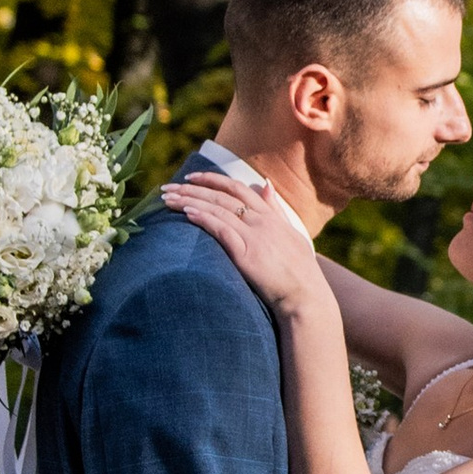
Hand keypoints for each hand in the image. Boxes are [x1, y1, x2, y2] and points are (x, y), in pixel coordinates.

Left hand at [161, 171, 327, 316]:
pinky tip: (187, 213)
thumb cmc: (300, 270)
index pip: (237, 188)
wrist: (305, 296)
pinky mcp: (247, 253)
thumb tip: (266, 184)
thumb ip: (276, 209)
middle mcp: (261, 221)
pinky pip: (221, 229)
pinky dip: (203, 218)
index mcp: (270, 216)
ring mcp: (254, 236)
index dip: (212, 179)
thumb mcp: (292, 233)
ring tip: (167, 199)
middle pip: (221, 196)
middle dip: (191, 189)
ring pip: (217, 209)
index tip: (191, 177)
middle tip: (167, 187)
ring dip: (189, 201)